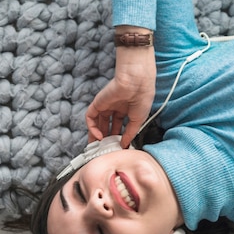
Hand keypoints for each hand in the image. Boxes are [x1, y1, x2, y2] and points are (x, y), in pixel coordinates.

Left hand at [86, 26, 156, 147]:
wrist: (137, 82)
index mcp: (127, 109)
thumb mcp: (139, 120)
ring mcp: (105, 105)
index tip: (117, 148)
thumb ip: (130, 133)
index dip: (117, 137)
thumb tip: (125, 144)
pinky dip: (92, 127)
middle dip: (105, 139)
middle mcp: (115, 107)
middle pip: (106, 126)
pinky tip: (98, 136)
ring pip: (97, 123)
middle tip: (103, 151)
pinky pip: (90, 117)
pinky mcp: (97, 103)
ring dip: (96, 136)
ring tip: (97, 148)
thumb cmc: (143, 97)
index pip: (118, 126)